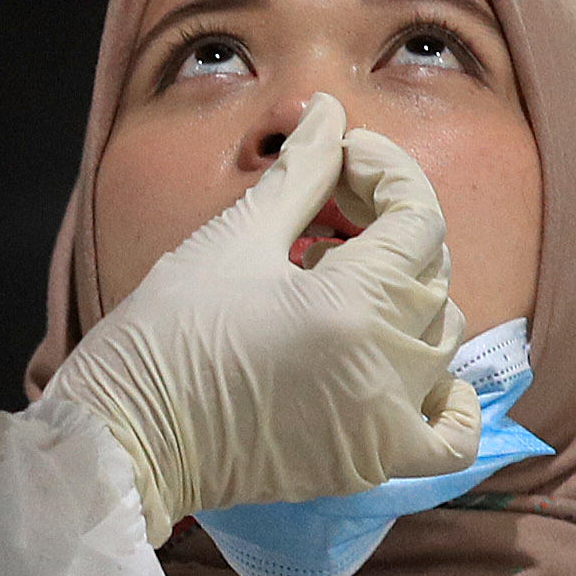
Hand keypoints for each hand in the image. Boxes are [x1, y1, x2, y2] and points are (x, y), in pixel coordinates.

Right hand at [47, 92, 477, 543]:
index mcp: (354, 305)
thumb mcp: (235, 239)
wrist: (126, 437)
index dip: (387, 172)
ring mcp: (383, 421)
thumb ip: (301, 174)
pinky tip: (413, 365)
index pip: (418, 218)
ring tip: (343, 278)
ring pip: (440, 338)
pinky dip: (449, 401)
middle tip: (331, 202)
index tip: (342, 155)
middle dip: (390, 223)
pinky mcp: (367, 462)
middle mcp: (384, 366)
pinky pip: (449, 439)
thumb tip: (331, 113)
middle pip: (431, 272)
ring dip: (407, 294)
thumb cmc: (166, 334)